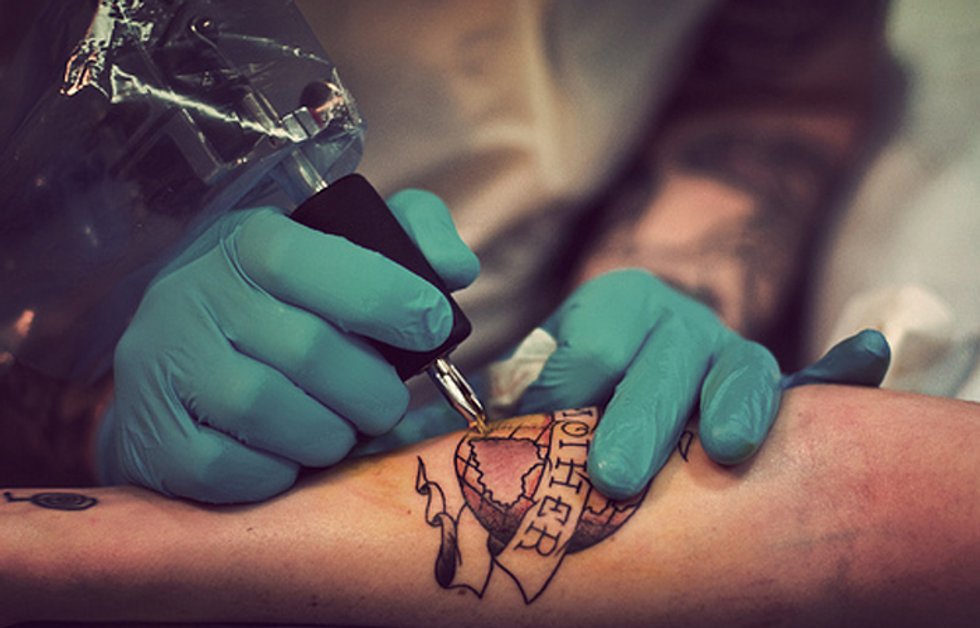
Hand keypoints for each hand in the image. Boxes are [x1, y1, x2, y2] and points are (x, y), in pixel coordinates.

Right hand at [98, 190, 478, 502]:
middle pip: (309, 351)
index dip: (391, 300)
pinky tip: (290, 454)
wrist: (178, 356)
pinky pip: (231, 468)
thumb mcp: (341, 249)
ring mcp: (164, 366)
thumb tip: (455, 270)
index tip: (433, 327)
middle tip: (386, 401)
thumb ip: (411, 238)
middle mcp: (196, 296)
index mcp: (250, 243)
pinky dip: (280, 471)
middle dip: (372, 389)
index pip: (322, 264)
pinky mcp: (152, 435)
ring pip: (269, 412)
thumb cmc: (284, 305)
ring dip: (330, 434)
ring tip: (340, 427)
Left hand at [511, 269, 888, 498]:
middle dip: (638, 418)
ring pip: (728, 371)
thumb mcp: (542, 368)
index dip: (565, 384)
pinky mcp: (762, 377)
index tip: (538, 417)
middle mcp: (672, 318)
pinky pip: (784, 383)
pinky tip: (812, 402)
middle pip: (659, 361)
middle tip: (614, 475)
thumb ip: (510, 389)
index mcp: (611, 304)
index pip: (590, 343)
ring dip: (723, 410)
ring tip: (720, 450)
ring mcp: (723, 346)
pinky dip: (804, 390)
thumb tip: (448, 421)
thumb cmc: (585, 379)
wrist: (651, 350)